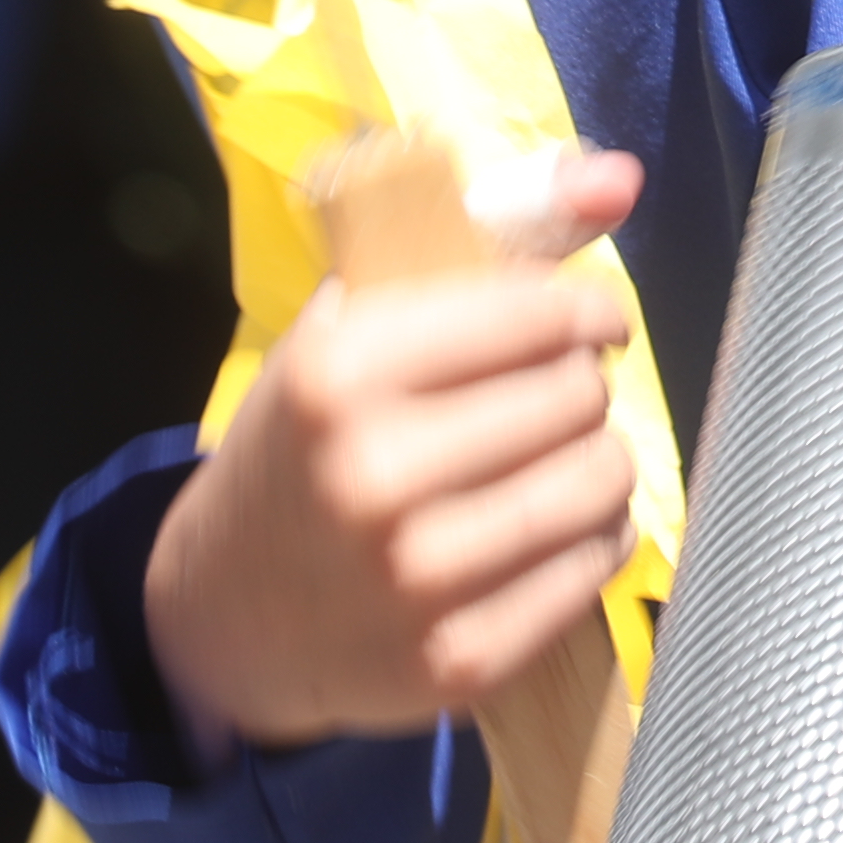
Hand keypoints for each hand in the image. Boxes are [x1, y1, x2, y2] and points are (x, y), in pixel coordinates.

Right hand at [140, 149, 640, 755]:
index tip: (582, 323)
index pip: (542, 313)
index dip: (587, 311)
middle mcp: (372, 477)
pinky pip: (593, 570)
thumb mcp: (366, 316)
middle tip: (547, 401)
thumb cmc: (313, 437)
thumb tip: (620, 180)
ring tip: (554, 460)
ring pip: (602, 481)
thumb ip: (501, 229)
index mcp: (340, 374)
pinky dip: (596, 539)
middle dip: (580, 386)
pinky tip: (551, 529)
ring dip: (598, 462)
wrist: (222, 611)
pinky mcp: (454, 662)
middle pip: (578, 395)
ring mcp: (414, 579)